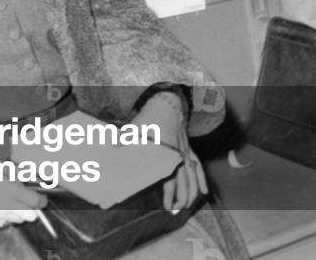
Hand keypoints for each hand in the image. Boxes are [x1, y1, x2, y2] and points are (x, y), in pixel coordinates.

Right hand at [0, 160, 47, 226]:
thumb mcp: (3, 167)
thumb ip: (20, 176)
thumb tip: (32, 183)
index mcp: (10, 188)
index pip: (35, 201)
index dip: (41, 200)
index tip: (41, 198)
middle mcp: (6, 204)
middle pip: (30, 216)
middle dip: (31, 209)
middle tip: (26, 200)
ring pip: (19, 220)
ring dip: (19, 212)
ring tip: (10, 200)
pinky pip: (6, 221)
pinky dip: (7, 216)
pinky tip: (0, 205)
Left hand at [132, 92, 207, 212]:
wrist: (166, 104)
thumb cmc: (148, 119)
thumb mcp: (134, 132)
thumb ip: (124, 145)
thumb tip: (111, 153)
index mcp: (166, 153)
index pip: (170, 179)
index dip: (169, 194)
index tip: (166, 206)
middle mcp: (179, 155)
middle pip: (184, 182)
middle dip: (182, 199)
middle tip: (176, 211)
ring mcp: (186, 152)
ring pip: (193, 177)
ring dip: (192, 193)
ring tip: (187, 206)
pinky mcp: (189, 148)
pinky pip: (198, 166)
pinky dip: (202, 179)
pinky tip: (204, 191)